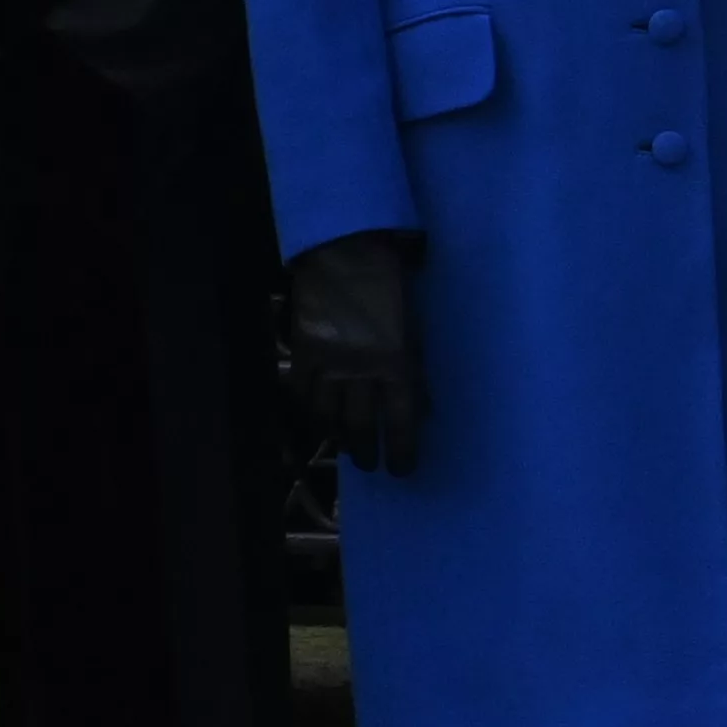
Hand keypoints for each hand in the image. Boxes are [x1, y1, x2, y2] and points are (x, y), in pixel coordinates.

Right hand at [284, 228, 426, 474]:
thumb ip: (418, 372)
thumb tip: (425, 412)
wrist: (346, 255)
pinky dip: (311, 413)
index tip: (403, 470)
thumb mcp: (416, 330)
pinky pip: (303, 395)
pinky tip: (319, 421)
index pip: (401, 421)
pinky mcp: (302, 354)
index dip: (402, 451)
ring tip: (348, 449)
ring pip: (328, 416)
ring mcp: (327, 364)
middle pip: (361, 426)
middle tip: (373, 464)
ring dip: (339, 438)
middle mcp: (361, 370)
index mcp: (397, 363)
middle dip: (368, 451)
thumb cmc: (392, 291)